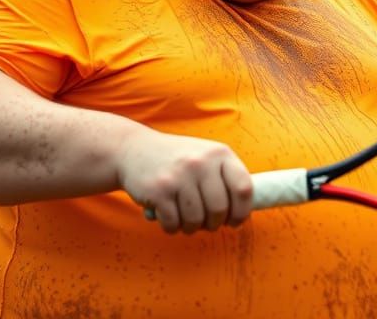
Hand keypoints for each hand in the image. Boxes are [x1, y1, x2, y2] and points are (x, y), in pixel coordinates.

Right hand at [117, 129, 252, 233]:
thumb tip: (243, 214)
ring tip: (183, 217)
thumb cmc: (176, 160)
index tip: (233, 221)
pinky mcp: (158, 190)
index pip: (244, 189)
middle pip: (219, 210)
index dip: (242, 212)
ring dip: (190, 227)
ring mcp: (179, 176)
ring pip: (196, 220)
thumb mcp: (205, 157)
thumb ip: (225, 179)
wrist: (132, 149)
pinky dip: (171, 227)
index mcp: (219, 153)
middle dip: (212, 224)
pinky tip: (166, 215)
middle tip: (204, 222)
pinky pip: (173, 224)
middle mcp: (200, 162)